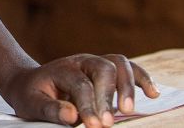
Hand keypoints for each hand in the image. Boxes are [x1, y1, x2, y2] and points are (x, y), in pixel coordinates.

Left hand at [1, 54, 158, 127]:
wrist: (30, 83)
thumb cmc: (32, 96)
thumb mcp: (32, 104)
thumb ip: (51, 109)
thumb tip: (72, 115)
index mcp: (63, 68)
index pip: (81, 84)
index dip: (89, 105)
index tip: (95, 126)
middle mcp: (82, 61)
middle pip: (103, 69)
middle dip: (109, 96)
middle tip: (109, 122)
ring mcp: (97, 63)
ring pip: (119, 64)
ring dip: (129, 86)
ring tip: (129, 109)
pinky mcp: (108, 71)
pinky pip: (130, 69)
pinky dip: (143, 78)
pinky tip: (153, 93)